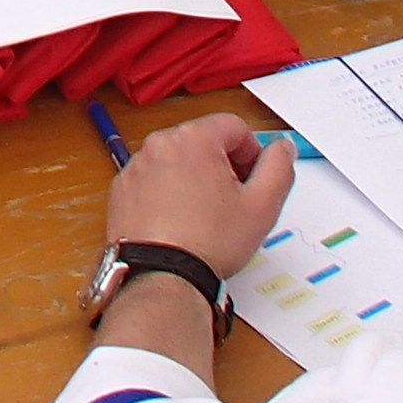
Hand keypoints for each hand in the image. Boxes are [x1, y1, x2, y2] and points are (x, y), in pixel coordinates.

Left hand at [106, 115, 295, 279]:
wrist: (163, 276)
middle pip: (203, 141)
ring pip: (177, 161)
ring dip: (194, 179)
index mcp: (193, 139)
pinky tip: (179, 222)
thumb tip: (281, 148)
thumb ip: (279, 168)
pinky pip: (153, 180)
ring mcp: (136, 166)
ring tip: (205, 217)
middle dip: (222, 166)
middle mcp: (159, 144)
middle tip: (232, 201)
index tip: (252, 179)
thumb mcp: (262, 206)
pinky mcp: (122, 189)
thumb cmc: (208, 243)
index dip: (251, 152)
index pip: (233, 126)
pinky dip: (167, 194)